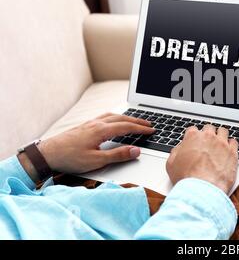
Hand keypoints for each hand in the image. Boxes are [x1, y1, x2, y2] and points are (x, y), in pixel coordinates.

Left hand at [36, 113, 153, 174]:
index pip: (127, 127)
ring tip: (135, 121)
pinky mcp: (84, 126)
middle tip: (149, 124)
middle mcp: (96, 123)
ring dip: (126, 117)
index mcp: (101, 130)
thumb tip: (136, 150)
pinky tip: (113, 121)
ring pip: (113, 115)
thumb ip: (118, 155)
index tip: (152, 130)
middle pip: (122, 118)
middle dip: (137, 121)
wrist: (47, 154)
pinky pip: (104, 116)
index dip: (141, 129)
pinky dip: (115, 117)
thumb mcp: (96, 160)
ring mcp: (89, 123)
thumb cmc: (69, 158)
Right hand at [166, 124, 238, 193]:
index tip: (194, 142)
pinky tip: (229, 150)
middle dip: (207, 134)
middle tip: (207, 143)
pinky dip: (231, 145)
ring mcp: (222, 143)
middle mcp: (208, 137)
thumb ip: (176, 152)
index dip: (193, 137)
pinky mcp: (232, 152)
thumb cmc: (186, 178)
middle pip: (209, 128)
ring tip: (219, 143)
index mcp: (192, 137)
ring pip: (223, 131)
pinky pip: (234, 142)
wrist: (202, 189)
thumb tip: (180, 149)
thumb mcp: (171, 164)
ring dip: (220, 136)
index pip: (193, 130)